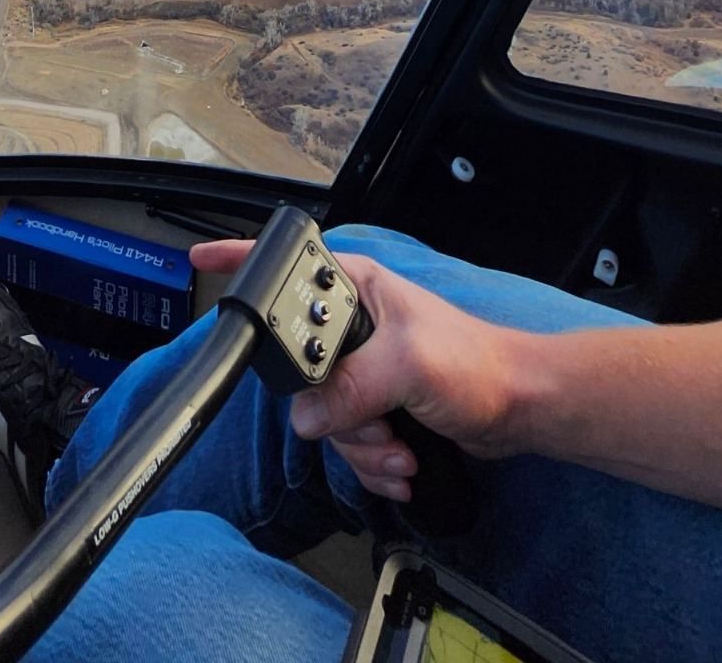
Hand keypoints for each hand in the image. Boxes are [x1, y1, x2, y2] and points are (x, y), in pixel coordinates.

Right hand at [192, 240, 524, 503]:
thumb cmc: (478, 364)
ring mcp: (363, 369)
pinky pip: (347, 442)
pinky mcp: (376, 407)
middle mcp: (355, 325)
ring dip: (361, 447)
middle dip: (335, 413)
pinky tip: (404, 461)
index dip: (244, 263)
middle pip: (300, 372)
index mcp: (357, 289)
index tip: (202, 258)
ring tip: (400, 446)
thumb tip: (307, 416)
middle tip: (373, 420)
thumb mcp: (408, 365)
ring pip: (324, 417)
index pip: (288, 271)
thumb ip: (350, 386)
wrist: (520, 410)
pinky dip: (374, 462)